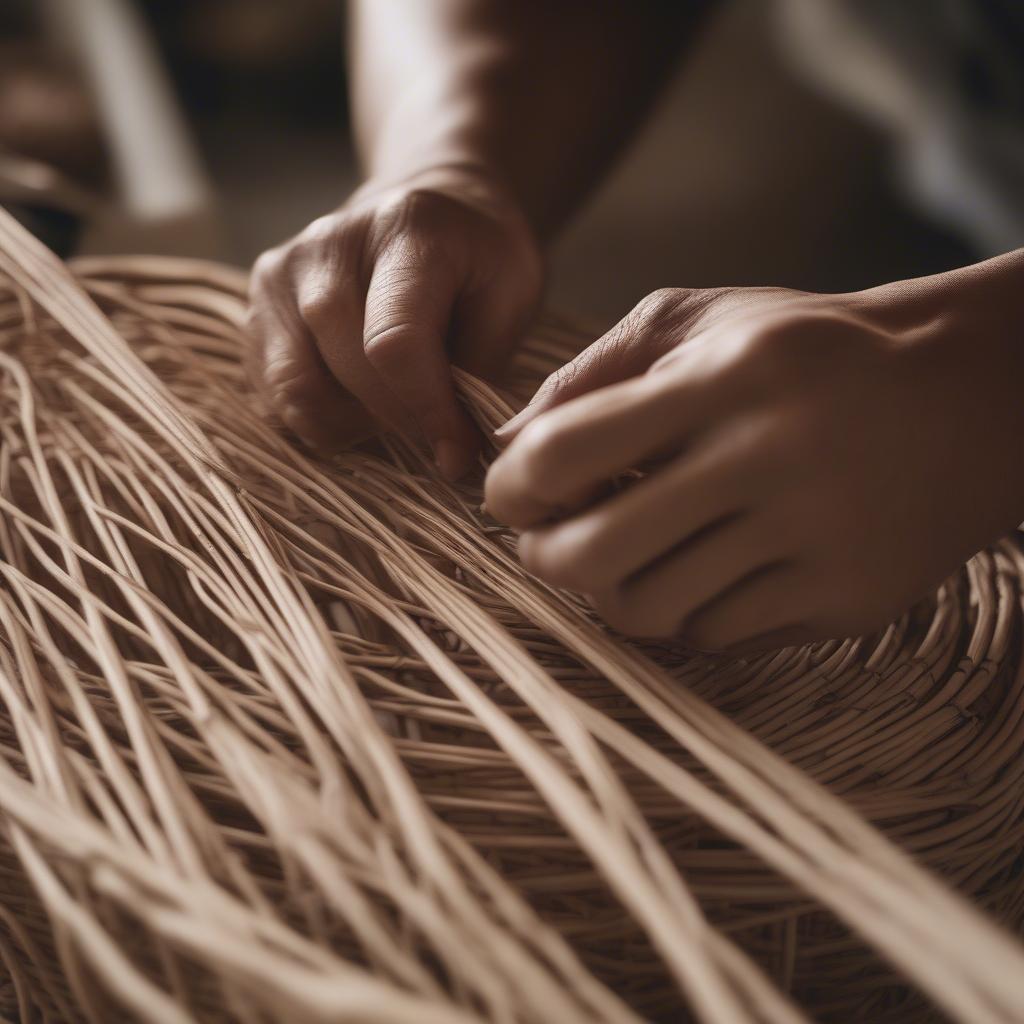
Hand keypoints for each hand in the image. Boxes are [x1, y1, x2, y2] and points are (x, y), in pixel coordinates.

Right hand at [247, 165, 542, 476]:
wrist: (430, 212)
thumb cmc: (478, 260)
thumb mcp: (512, 295)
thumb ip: (484, 367)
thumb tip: (452, 454)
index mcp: (405, 230)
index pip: (396, 342)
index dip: (427, 410)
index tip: (460, 451)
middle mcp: (329, 242)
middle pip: (346, 366)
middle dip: (397, 421)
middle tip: (435, 436)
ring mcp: (281, 273)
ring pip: (297, 387)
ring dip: (352, 425)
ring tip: (395, 416)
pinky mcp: (256, 306)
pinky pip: (275, 392)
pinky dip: (319, 418)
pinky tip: (360, 405)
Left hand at [485, 276, 1023, 649]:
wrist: (960, 395)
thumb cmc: (804, 352)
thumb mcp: (700, 321)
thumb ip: (593, 373)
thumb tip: (506, 446)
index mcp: (722, 378)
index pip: (563, 451)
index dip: (510, 488)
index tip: (513, 498)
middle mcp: (767, 458)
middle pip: (593, 554)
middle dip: (544, 559)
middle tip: (548, 546)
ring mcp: (811, 537)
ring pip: (649, 611)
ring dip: (613, 592)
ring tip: (628, 556)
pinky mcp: (844, 598)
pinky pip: (716, 637)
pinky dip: (687, 614)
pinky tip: (704, 571)